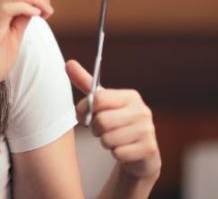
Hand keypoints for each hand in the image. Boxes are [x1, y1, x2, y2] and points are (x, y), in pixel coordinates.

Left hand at [65, 59, 160, 179]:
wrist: (139, 153)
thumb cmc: (116, 123)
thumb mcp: (102, 103)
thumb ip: (86, 84)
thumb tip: (68, 63)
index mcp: (130, 96)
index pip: (98, 99)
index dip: (85, 109)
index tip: (86, 115)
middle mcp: (142, 111)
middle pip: (101, 121)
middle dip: (96, 129)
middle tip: (101, 130)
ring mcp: (148, 130)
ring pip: (108, 139)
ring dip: (105, 142)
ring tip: (114, 140)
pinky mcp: (149, 149)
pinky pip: (118, 153)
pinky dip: (115, 154)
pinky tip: (123, 150)